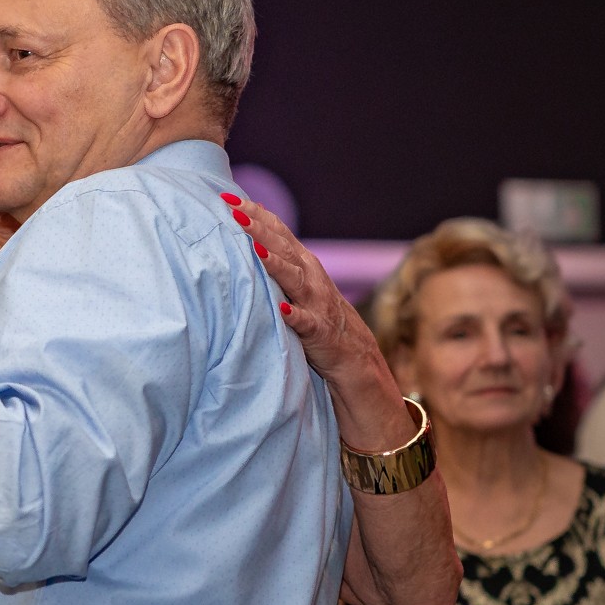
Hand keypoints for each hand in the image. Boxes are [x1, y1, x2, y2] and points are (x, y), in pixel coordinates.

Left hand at [226, 194, 414, 450]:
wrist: (375, 405)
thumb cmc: (331, 363)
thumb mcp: (301, 324)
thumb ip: (280, 298)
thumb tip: (243, 277)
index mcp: (313, 288)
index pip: (284, 246)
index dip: (260, 221)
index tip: (229, 198)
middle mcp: (324, 297)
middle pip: (292, 255)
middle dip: (263, 229)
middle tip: (233, 207)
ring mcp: (333, 322)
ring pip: (305, 286)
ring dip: (279, 264)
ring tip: (253, 246)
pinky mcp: (337, 353)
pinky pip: (317, 334)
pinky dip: (301, 320)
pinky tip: (284, 309)